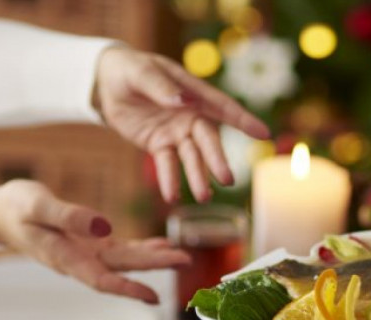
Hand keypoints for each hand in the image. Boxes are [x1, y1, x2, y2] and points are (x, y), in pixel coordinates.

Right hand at [0, 180, 188, 303]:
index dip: (129, 289)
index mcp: (64, 258)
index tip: (154, 296)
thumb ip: (70, 217)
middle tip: (186, 261)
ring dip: (153, 259)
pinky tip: (161, 246)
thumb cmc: (14, 207)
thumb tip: (106, 227)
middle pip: (122, 269)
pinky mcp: (89, 243)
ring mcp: (85, 254)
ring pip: (125, 261)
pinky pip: (120, 249)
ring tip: (182, 256)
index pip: (101, 280)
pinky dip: (141, 248)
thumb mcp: (37, 206)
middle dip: (154, 267)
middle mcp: (79, 261)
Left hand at [94, 47, 270, 202]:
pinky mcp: (159, 145)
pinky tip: (172, 196)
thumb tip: (183, 102)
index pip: (222, 106)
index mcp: (191, 92)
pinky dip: (169, 180)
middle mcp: (189, 114)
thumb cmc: (128, 70)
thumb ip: (161, 87)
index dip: (243, 120)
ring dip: (197, 177)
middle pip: (207, 140)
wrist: (106, 83)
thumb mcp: (140, 73)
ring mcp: (176, 132)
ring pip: (191, 157)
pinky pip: (166, 164)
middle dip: (217, 160)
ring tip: (203, 198)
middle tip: (227, 180)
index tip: (264, 133)